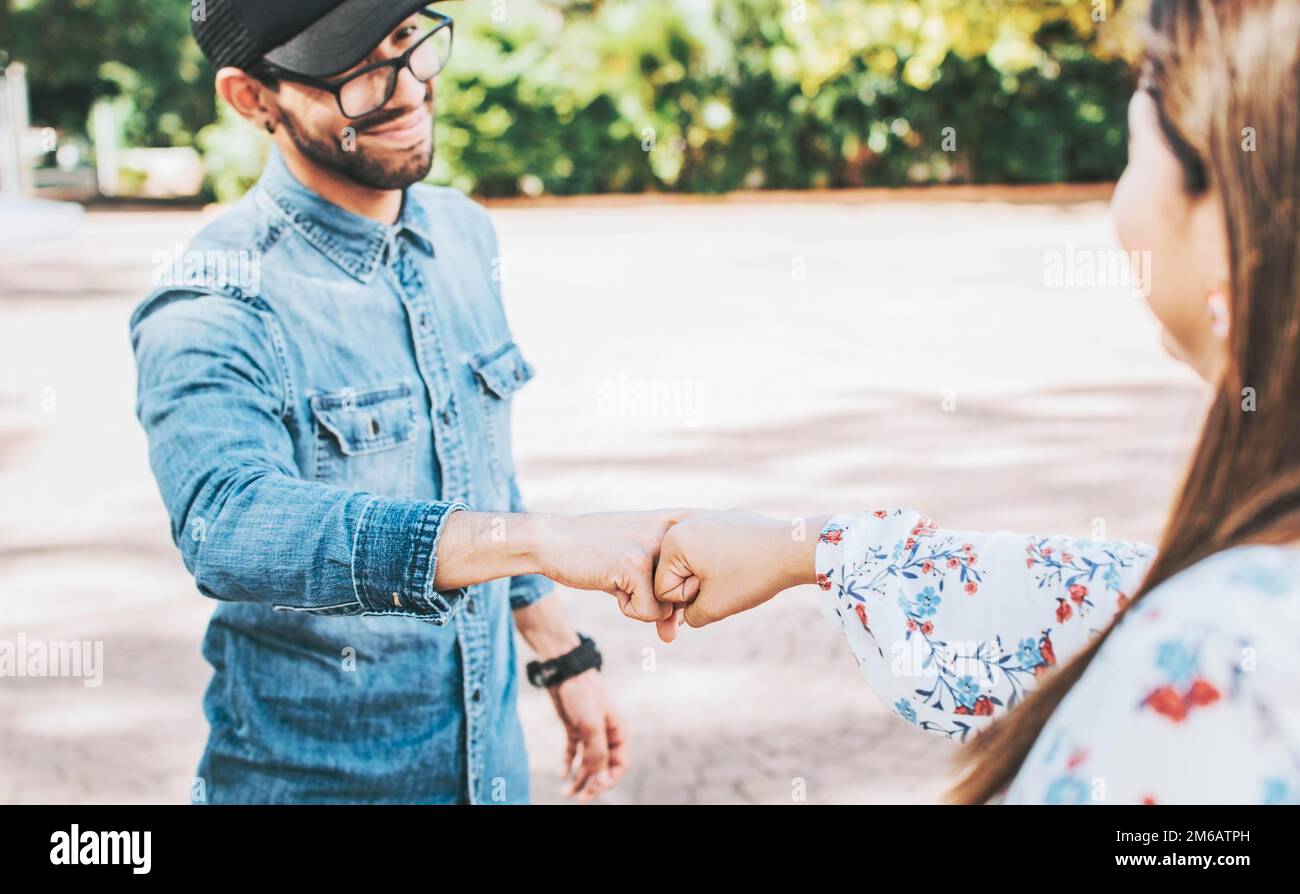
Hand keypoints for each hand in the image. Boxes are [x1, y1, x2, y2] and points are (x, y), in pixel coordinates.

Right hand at [535, 510, 684, 621]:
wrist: (553, 541)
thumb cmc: (596, 555)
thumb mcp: (635, 570)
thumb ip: (661, 598)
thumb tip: (672, 635)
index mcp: (681, 524)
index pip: (706, 574)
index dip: (681, 590)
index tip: (651, 576)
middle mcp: (675, 532)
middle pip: (690, 595)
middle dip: (658, 599)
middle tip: (628, 576)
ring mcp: (656, 548)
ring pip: (670, 608)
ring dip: (640, 604)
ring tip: (618, 577)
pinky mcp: (637, 565)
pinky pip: (650, 613)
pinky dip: (627, 608)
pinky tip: (610, 582)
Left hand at [547, 669, 627, 801]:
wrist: (563, 670)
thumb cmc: (583, 694)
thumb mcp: (591, 725)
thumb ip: (597, 753)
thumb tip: (599, 780)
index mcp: (618, 732)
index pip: (619, 765)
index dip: (608, 780)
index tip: (594, 789)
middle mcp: (606, 734)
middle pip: (602, 766)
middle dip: (592, 783)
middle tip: (579, 798)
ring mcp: (589, 731)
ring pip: (587, 762)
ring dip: (578, 777)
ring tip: (566, 792)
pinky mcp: (574, 728)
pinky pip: (573, 751)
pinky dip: (568, 762)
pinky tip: (562, 773)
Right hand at [654, 510, 823, 640]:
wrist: (794, 547)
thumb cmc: (751, 576)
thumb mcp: (713, 608)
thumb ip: (688, 616)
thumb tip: (685, 612)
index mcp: (674, 541)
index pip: (663, 588)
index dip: (689, 599)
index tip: (715, 588)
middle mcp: (685, 523)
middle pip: (676, 573)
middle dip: (697, 585)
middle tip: (728, 581)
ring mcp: (705, 516)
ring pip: (695, 562)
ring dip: (710, 575)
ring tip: (737, 572)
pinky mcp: (725, 518)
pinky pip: (712, 548)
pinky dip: (723, 560)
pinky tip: (745, 560)